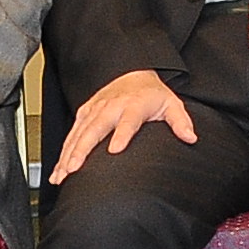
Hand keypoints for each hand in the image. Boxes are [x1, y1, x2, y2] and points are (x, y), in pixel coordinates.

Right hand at [54, 68, 194, 179]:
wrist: (133, 73)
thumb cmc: (153, 95)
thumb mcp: (172, 104)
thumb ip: (180, 121)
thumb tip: (191, 138)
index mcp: (134, 105)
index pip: (128, 121)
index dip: (121, 135)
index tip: (114, 151)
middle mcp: (111, 106)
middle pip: (95, 128)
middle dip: (82, 149)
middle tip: (74, 168)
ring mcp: (95, 109)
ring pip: (79, 133)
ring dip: (68, 154)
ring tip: (61, 175)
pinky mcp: (84, 113)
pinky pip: (71, 134)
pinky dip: (63, 152)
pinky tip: (58, 170)